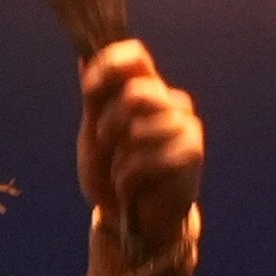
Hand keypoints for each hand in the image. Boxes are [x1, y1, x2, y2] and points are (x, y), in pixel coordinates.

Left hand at [75, 40, 203, 248]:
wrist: (128, 219)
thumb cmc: (111, 172)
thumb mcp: (94, 134)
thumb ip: (94, 99)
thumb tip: (83, 57)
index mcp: (146, 90)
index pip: (136, 56)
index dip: (109, 65)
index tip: (89, 88)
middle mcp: (170, 102)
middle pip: (135, 93)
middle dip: (109, 125)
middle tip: (107, 145)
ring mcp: (185, 126)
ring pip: (140, 129)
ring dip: (118, 158)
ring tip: (122, 171)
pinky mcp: (192, 153)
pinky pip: (146, 159)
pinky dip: (127, 179)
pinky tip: (132, 189)